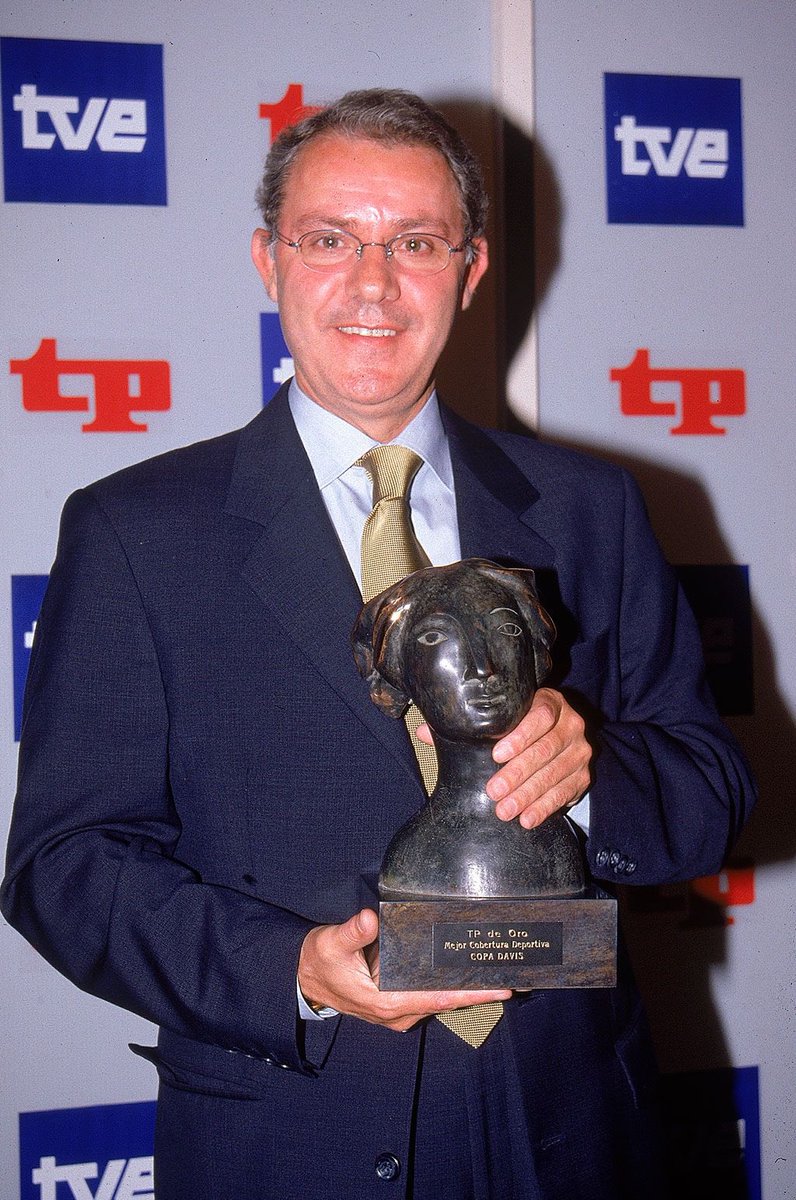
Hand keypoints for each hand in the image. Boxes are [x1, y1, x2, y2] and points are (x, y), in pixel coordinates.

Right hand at [298, 908, 510, 1032]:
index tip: (501, 988)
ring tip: (499, 970)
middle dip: (479, 990)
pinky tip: (468, 970)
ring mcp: (400, 1011)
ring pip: (442, 1000)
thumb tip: (370, 918)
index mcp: (387, 1002)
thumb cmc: (319, 963)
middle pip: (448, 1001)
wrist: (304, 981)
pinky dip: (451, 985)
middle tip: (514, 974)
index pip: (438, 998)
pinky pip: (432, 995)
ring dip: (468, 988)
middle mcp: (399, 1012)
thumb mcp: (330, 944)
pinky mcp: (398, 1003)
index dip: (471, 993)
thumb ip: (352, 933)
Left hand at [418, 688, 590, 829]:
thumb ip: (468, 726)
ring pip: (555, 773)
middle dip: (518, 773)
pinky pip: (564, 793)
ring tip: (505, 811)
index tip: (496, 754)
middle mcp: (571, 723)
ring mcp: (580, 750)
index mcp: (549, 702)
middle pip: (546, 748)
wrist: (558, 739)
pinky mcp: (584, 775)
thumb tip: (425, 732)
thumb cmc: (519, 729)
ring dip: (528, 795)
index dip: (519, 735)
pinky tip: (527, 818)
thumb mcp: (501, 721)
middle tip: (493, 791)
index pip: (540, 715)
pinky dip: (545, 807)